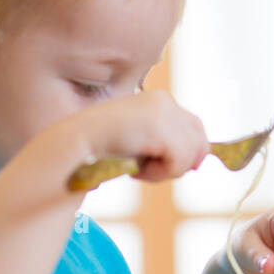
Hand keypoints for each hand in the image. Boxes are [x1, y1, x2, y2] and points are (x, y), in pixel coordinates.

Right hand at [70, 90, 210, 181]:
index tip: (166, 165)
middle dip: (178, 163)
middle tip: (147, 168)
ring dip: (166, 170)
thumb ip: (169, 144)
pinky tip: (136, 170)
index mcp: (159, 100)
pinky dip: (159, 173)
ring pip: (192, 155)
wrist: (72, 147)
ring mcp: (163, 112)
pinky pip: (179, 161)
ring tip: (138, 168)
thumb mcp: (141, 142)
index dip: (189, 152)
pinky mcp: (160, 127)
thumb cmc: (103, 149)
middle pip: (200, 142)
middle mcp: (164, 100)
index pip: (195, 128)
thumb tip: (201, 161)